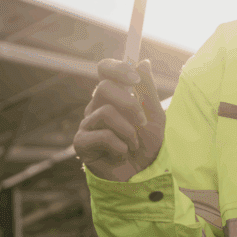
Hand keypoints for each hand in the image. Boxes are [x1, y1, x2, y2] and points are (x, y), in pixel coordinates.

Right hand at [73, 59, 165, 181]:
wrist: (144, 174)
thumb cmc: (148, 143)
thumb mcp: (155, 114)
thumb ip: (148, 89)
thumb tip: (142, 62)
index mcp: (114, 95)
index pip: (105, 69)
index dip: (117, 68)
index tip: (135, 78)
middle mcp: (97, 105)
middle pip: (103, 87)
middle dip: (130, 105)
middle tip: (143, 123)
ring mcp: (87, 124)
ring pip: (106, 112)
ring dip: (129, 131)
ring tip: (134, 144)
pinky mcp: (81, 143)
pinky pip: (102, 135)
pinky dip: (120, 146)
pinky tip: (121, 154)